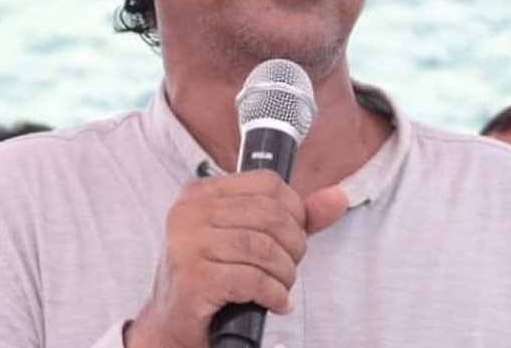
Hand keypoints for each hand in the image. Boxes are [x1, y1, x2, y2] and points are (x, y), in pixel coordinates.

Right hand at [124, 170, 346, 347]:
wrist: (172, 326)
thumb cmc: (213, 278)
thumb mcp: (250, 240)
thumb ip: (294, 218)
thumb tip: (338, 198)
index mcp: (200, 194)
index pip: (267, 183)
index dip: (294, 210)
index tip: (293, 236)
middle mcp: (189, 213)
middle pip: (270, 215)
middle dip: (294, 246)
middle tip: (289, 268)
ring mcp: (186, 245)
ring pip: (264, 249)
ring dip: (285, 274)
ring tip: (280, 287)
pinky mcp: (192, 279)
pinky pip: (253, 281)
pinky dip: (274, 295)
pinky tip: (274, 303)